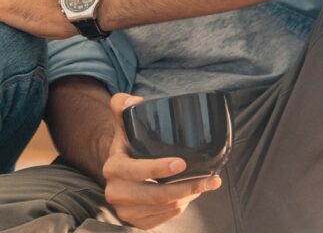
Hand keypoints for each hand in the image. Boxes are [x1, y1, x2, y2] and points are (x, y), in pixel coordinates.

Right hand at [102, 94, 221, 229]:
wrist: (120, 174)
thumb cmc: (128, 147)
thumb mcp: (124, 126)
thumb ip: (122, 105)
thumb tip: (135, 101)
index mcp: (113, 168)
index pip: (137, 171)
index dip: (159, 169)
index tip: (182, 163)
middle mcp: (116, 192)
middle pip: (157, 195)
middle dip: (187, 188)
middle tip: (209, 180)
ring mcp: (126, 211)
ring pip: (166, 207)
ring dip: (188, 196)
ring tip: (204, 184)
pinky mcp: (137, 223)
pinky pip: (166, 217)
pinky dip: (181, 206)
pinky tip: (189, 194)